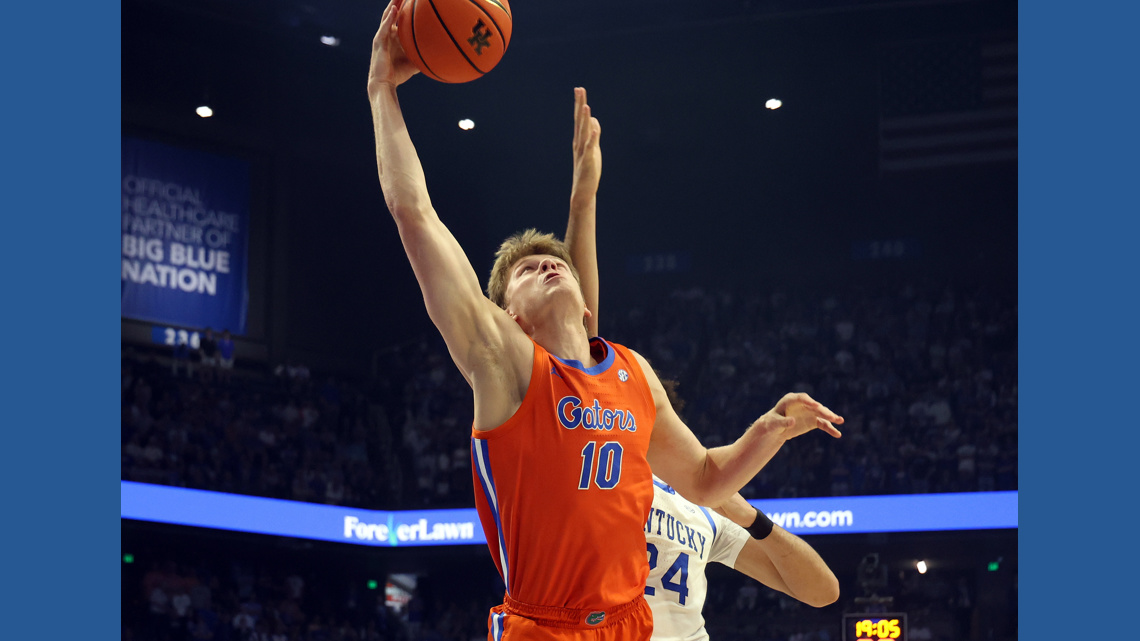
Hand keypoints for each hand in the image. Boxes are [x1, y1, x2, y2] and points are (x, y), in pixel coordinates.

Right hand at [367, 0, 420, 96]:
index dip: (404, 8)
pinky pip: (384, 27)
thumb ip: (423, 56)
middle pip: (393, 13)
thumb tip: (440, 56)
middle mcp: (387, 34)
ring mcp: (382, 37)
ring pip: (387, 16)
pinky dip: (390, 18)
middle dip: (398, 1)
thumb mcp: (415, 62)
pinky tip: (395, 9)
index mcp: (394, 37)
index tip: (412, 0)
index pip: (399, 18)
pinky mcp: (379, 42)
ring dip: (393, 4)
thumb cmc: (398, 74)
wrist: (385, 84)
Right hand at [570, 87, 601, 203]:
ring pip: (583, 132)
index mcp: (580, 140)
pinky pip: (590, 147)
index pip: (579, 118)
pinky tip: (594, 127)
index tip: (579, 89)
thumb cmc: (588, 171)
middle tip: (578, 89)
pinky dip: (592, 137)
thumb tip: (593, 119)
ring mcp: (583, 152)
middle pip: (579, 121)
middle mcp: (579, 143)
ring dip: (584, 119)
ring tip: (585, 105)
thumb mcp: (593, 149)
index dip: (579, 104)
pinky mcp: (589, 161)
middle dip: (579, 105)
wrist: (582, 191)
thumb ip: (593, 134)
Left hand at [757, 392, 843, 440]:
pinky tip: (837, 434)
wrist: (775, 429)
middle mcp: (803, 404)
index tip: (816, 406)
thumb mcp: (773, 424)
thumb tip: (792, 422)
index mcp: (790, 400)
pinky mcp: (813, 420)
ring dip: (830, 417)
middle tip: (831, 417)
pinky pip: (823, 424)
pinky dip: (830, 428)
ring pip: (822, 414)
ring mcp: (809, 412)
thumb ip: (782, 422)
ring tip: (840, 421)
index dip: (809, 402)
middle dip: (823, 411)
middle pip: (814, 406)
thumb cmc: (771, 423)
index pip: (801, 398)